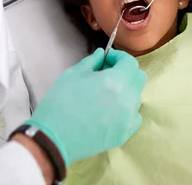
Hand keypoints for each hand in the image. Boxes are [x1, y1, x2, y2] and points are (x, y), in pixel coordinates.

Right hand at [26, 48, 146, 164]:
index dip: (119, 57)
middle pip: (138, 78)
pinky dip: (126, 110)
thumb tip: (101, 54)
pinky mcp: (125, 134)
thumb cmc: (61, 102)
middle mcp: (128, 99)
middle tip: (108, 73)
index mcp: (116, 81)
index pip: (130, 62)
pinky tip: (111, 111)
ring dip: (126, 90)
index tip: (106, 58)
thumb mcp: (73, 74)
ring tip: (106, 93)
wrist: (54, 137)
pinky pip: (134, 117)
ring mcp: (128, 118)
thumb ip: (92, 61)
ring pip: (136, 98)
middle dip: (126, 71)